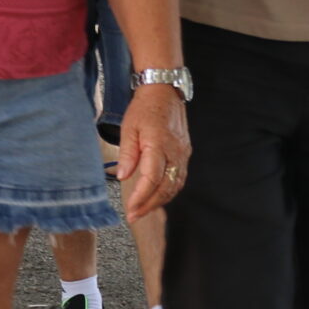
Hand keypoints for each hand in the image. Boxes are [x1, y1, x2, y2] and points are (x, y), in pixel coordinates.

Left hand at [115, 84, 191, 220]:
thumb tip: (123, 177)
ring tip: (142, 210)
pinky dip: (168, 192)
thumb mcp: (128, 128)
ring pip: (175, 186)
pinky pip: (179, 179)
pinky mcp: (185, 154)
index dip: (140, 197)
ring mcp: (183, 154)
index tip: (130, 209)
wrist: (164, 92)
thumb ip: (127, 154)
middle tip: (133, 216)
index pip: (152, 179)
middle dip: (149, 205)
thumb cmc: (144, 108)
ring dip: (159, 202)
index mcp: (158, 144)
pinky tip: (157, 197)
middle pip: (165, 188)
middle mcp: (174, 152)